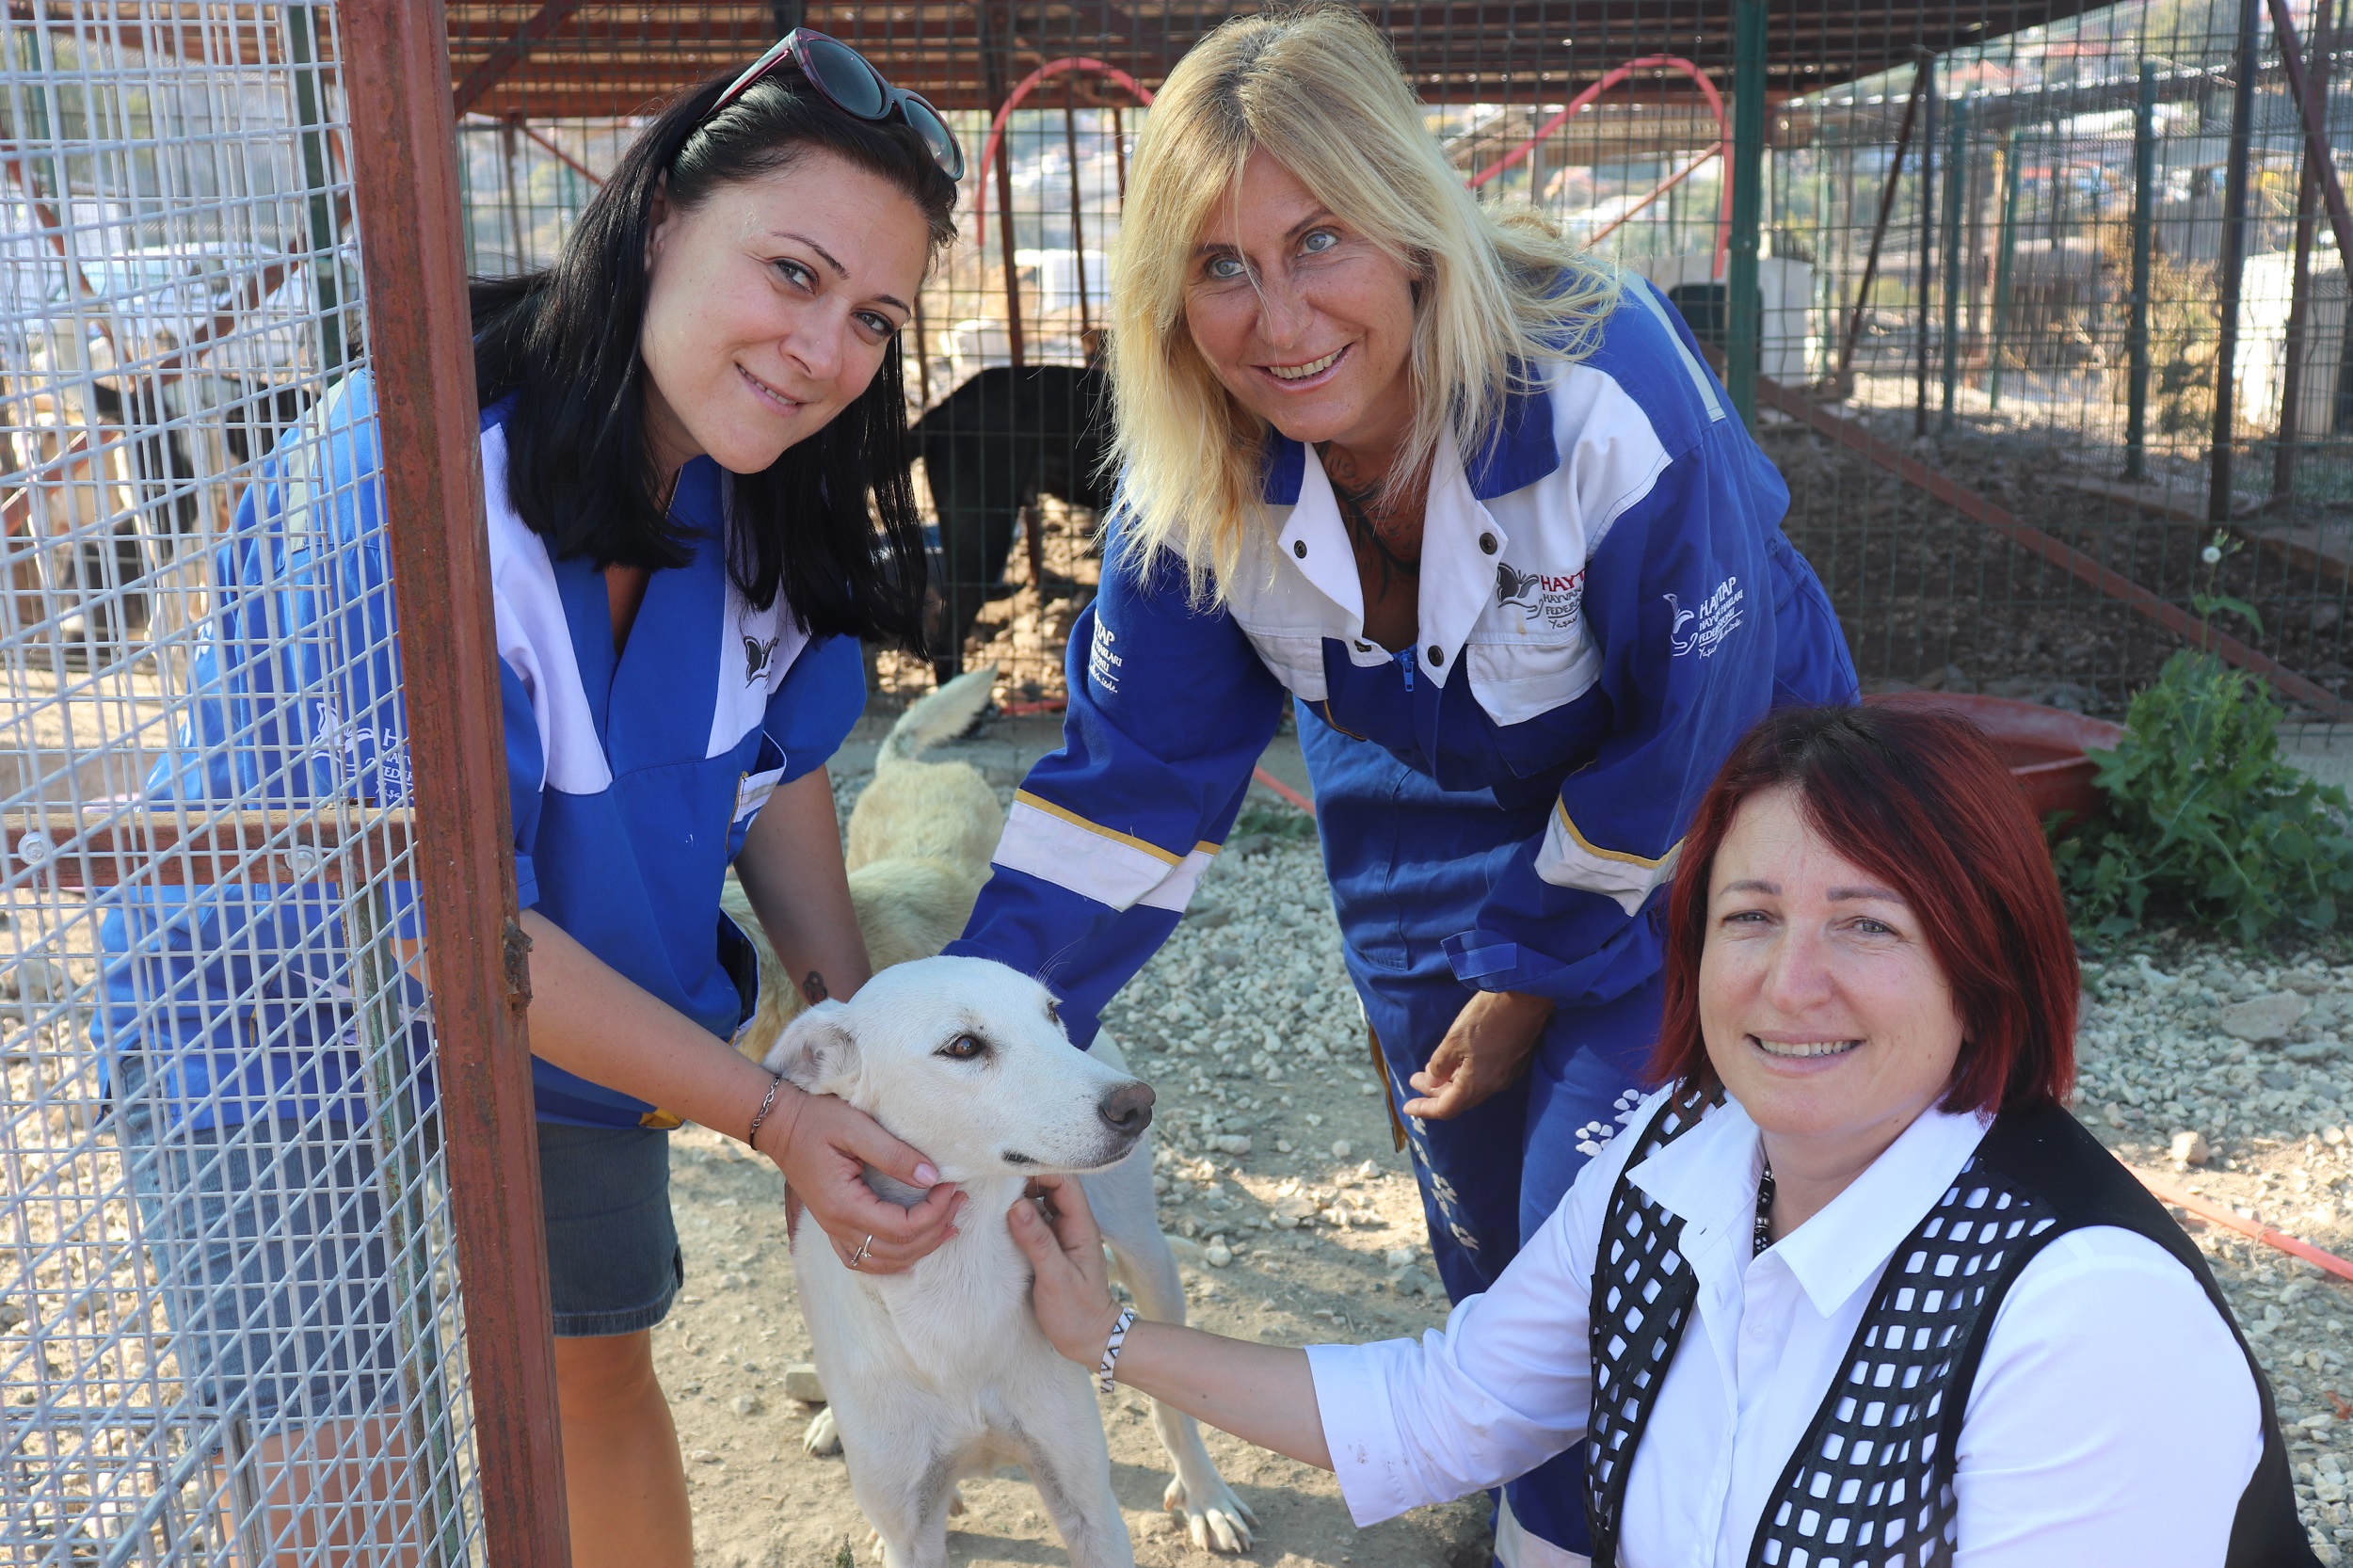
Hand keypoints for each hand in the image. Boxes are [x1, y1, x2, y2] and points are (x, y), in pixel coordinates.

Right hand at [757, 1084, 963, 1273]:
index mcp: (843, 1204)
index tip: (952, 1186)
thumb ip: (894, 1154)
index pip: (900, 1228)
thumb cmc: (816, 1119)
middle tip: (958, 1199)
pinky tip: (913, 1246)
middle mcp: (837, 1225)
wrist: (780, 1123)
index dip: (934, 1212)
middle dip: (935, 1228)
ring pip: (882, 1261)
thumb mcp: (856, 1127)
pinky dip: (893, 1259)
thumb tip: (932, 1178)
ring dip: (919, 1248)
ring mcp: (833, 1229)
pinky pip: (864, 1259)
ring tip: (948, 1225)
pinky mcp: (833, 1224)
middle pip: (897, 1250)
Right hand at [1007, 1174, 1122, 1366]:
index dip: (1039, 1171)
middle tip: (994, 1181)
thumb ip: (1037, 1241)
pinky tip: (999, 1217)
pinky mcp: (1050, 1244)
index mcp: (1081, 1225)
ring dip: (1020, 1195)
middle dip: (1025, 1179)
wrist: (1090, 1339)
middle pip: (1051, 1185)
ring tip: (992, 1196)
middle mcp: (1073, 1223)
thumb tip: (1015, 1205)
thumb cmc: (1077, 1312)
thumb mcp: (1056, 1278)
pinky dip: (1018, 1213)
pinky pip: (1035, 1218)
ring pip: (1041, 1200)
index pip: (1064, 1181)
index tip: (1009, 1172)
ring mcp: (1061, 1233)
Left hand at [1400, 989, 1554, 1119]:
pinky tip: (1457, 1062)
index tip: (1407, 1106)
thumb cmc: (1486, 1017)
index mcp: (1477, 1083)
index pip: (1447, 1108)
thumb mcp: (1454, 1040)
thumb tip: (1433, 1080)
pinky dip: (1466, 1074)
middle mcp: (1494, 1084)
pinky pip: (1485, 1077)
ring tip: (1432, 1072)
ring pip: (1473, 1087)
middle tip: (1416, 1080)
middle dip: (1435, 1093)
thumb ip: (1440, 1065)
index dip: (1425, 1109)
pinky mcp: (1514, 1060)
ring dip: (1451, 1083)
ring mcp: (1507, 1073)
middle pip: (1460, 1100)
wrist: (1526, 996)